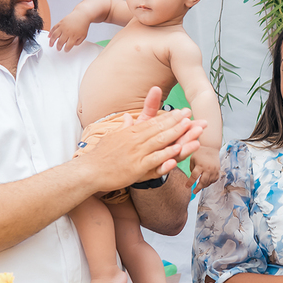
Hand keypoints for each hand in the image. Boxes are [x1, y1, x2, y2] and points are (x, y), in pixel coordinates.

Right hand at [48, 12, 90, 51]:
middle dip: (58, 47)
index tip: (65, 50)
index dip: (66, 49)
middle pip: (60, 42)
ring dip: (51, 41)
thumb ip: (78, 42)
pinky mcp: (60, 22)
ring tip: (51, 44)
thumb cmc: (83, 25)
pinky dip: (50, 33)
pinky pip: (53, 28)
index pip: (68, 46)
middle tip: (58, 49)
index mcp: (73, 36)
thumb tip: (72, 45)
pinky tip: (49, 36)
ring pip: (54, 35)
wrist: (82, 15)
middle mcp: (67, 32)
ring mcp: (63, 27)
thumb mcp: (83, 36)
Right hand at [78, 104, 204, 192]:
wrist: (88, 171)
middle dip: (179, 122)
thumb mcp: (112, 137)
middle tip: (194, 116)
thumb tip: (128, 117)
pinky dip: (166, 156)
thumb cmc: (100, 156)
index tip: (183, 112)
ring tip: (192, 130)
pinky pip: (154, 161)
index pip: (154, 122)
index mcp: (131, 133)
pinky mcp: (136, 168)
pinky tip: (177, 152)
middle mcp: (135, 141)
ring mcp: (136, 154)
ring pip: (161, 142)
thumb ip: (123, 127)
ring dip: (178, 135)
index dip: (170, 117)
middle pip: (161, 129)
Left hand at [189, 146, 219, 191]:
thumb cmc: (200, 152)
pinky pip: (214, 180)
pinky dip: (210, 183)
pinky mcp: (218, 171)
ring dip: (204, 186)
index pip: (194, 177)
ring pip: (209, 182)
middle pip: (203, 182)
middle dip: (198, 188)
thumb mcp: (192, 158)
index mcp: (200, 165)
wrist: (211, 148)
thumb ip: (191, 168)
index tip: (187, 186)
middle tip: (194, 192)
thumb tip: (192, 178)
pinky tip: (206, 183)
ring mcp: (214, 170)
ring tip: (199, 187)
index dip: (190, 183)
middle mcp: (208, 168)